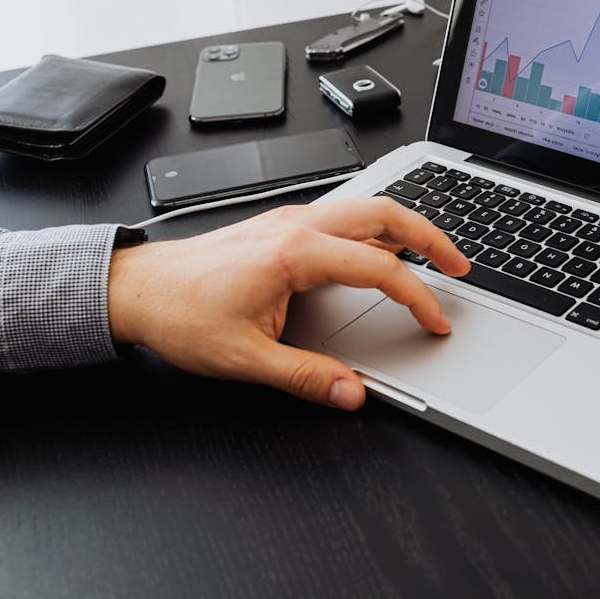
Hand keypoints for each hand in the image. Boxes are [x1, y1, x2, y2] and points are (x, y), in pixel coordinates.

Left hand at [106, 197, 469, 409]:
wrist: (138, 288)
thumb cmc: (181, 314)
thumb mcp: (244, 359)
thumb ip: (305, 377)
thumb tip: (352, 392)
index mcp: (294, 254)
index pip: (379, 268)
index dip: (417, 297)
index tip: (435, 322)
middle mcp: (297, 226)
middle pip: (385, 213)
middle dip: (432, 236)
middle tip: (460, 266)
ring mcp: (290, 220)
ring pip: (366, 207)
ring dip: (408, 226)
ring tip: (434, 255)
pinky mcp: (283, 225)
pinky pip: (345, 215)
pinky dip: (379, 229)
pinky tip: (383, 252)